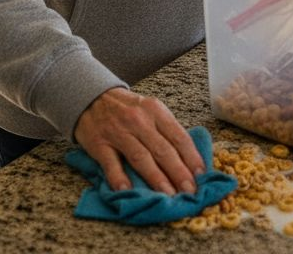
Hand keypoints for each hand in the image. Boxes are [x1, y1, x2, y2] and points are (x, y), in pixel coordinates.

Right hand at [72, 87, 204, 193]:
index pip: (179, 137)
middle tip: (190, 191)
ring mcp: (118, 132)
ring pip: (141, 157)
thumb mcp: (151, 110)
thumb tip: (189, 160)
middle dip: (178, 172)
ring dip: (156, 178)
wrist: (91, 96)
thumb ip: (167, 131)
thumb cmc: (128, 109)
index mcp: (156, 111)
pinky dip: (119, 178)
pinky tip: (128, 190)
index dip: (192, 157)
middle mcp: (139, 120)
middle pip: (163, 149)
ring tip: (168, 195)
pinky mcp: (99, 143)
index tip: (201, 176)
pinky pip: (111, 163)